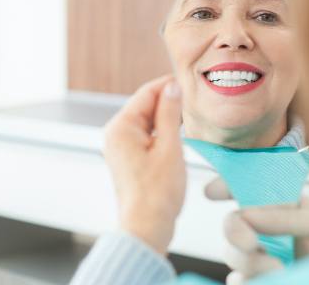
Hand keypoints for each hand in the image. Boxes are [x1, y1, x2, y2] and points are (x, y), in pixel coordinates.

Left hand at [104, 76, 184, 254]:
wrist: (146, 227)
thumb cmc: (157, 193)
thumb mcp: (170, 147)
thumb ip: (170, 114)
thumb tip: (172, 88)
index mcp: (121, 127)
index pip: (145, 93)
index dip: (167, 85)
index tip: (188, 82)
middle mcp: (115, 134)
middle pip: (144, 106)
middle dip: (167, 101)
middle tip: (193, 100)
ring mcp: (120, 147)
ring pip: (146, 121)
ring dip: (166, 117)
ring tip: (189, 118)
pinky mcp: (127, 158)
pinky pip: (144, 135)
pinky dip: (161, 132)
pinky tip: (177, 134)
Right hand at [205, 177, 308, 283]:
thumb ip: (287, 216)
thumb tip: (247, 213)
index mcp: (283, 206)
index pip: (248, 189)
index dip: (227, 185)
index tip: (212, 192)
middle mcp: (269, 230)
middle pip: (233, 224)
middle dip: (235, 231)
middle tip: (251, 244)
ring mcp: (265, 258)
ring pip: (233, 255)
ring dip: (247, 261)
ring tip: (279, 272)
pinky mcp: (264, 280)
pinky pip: (238, 281)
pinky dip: (243, 280)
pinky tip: (269, 280)